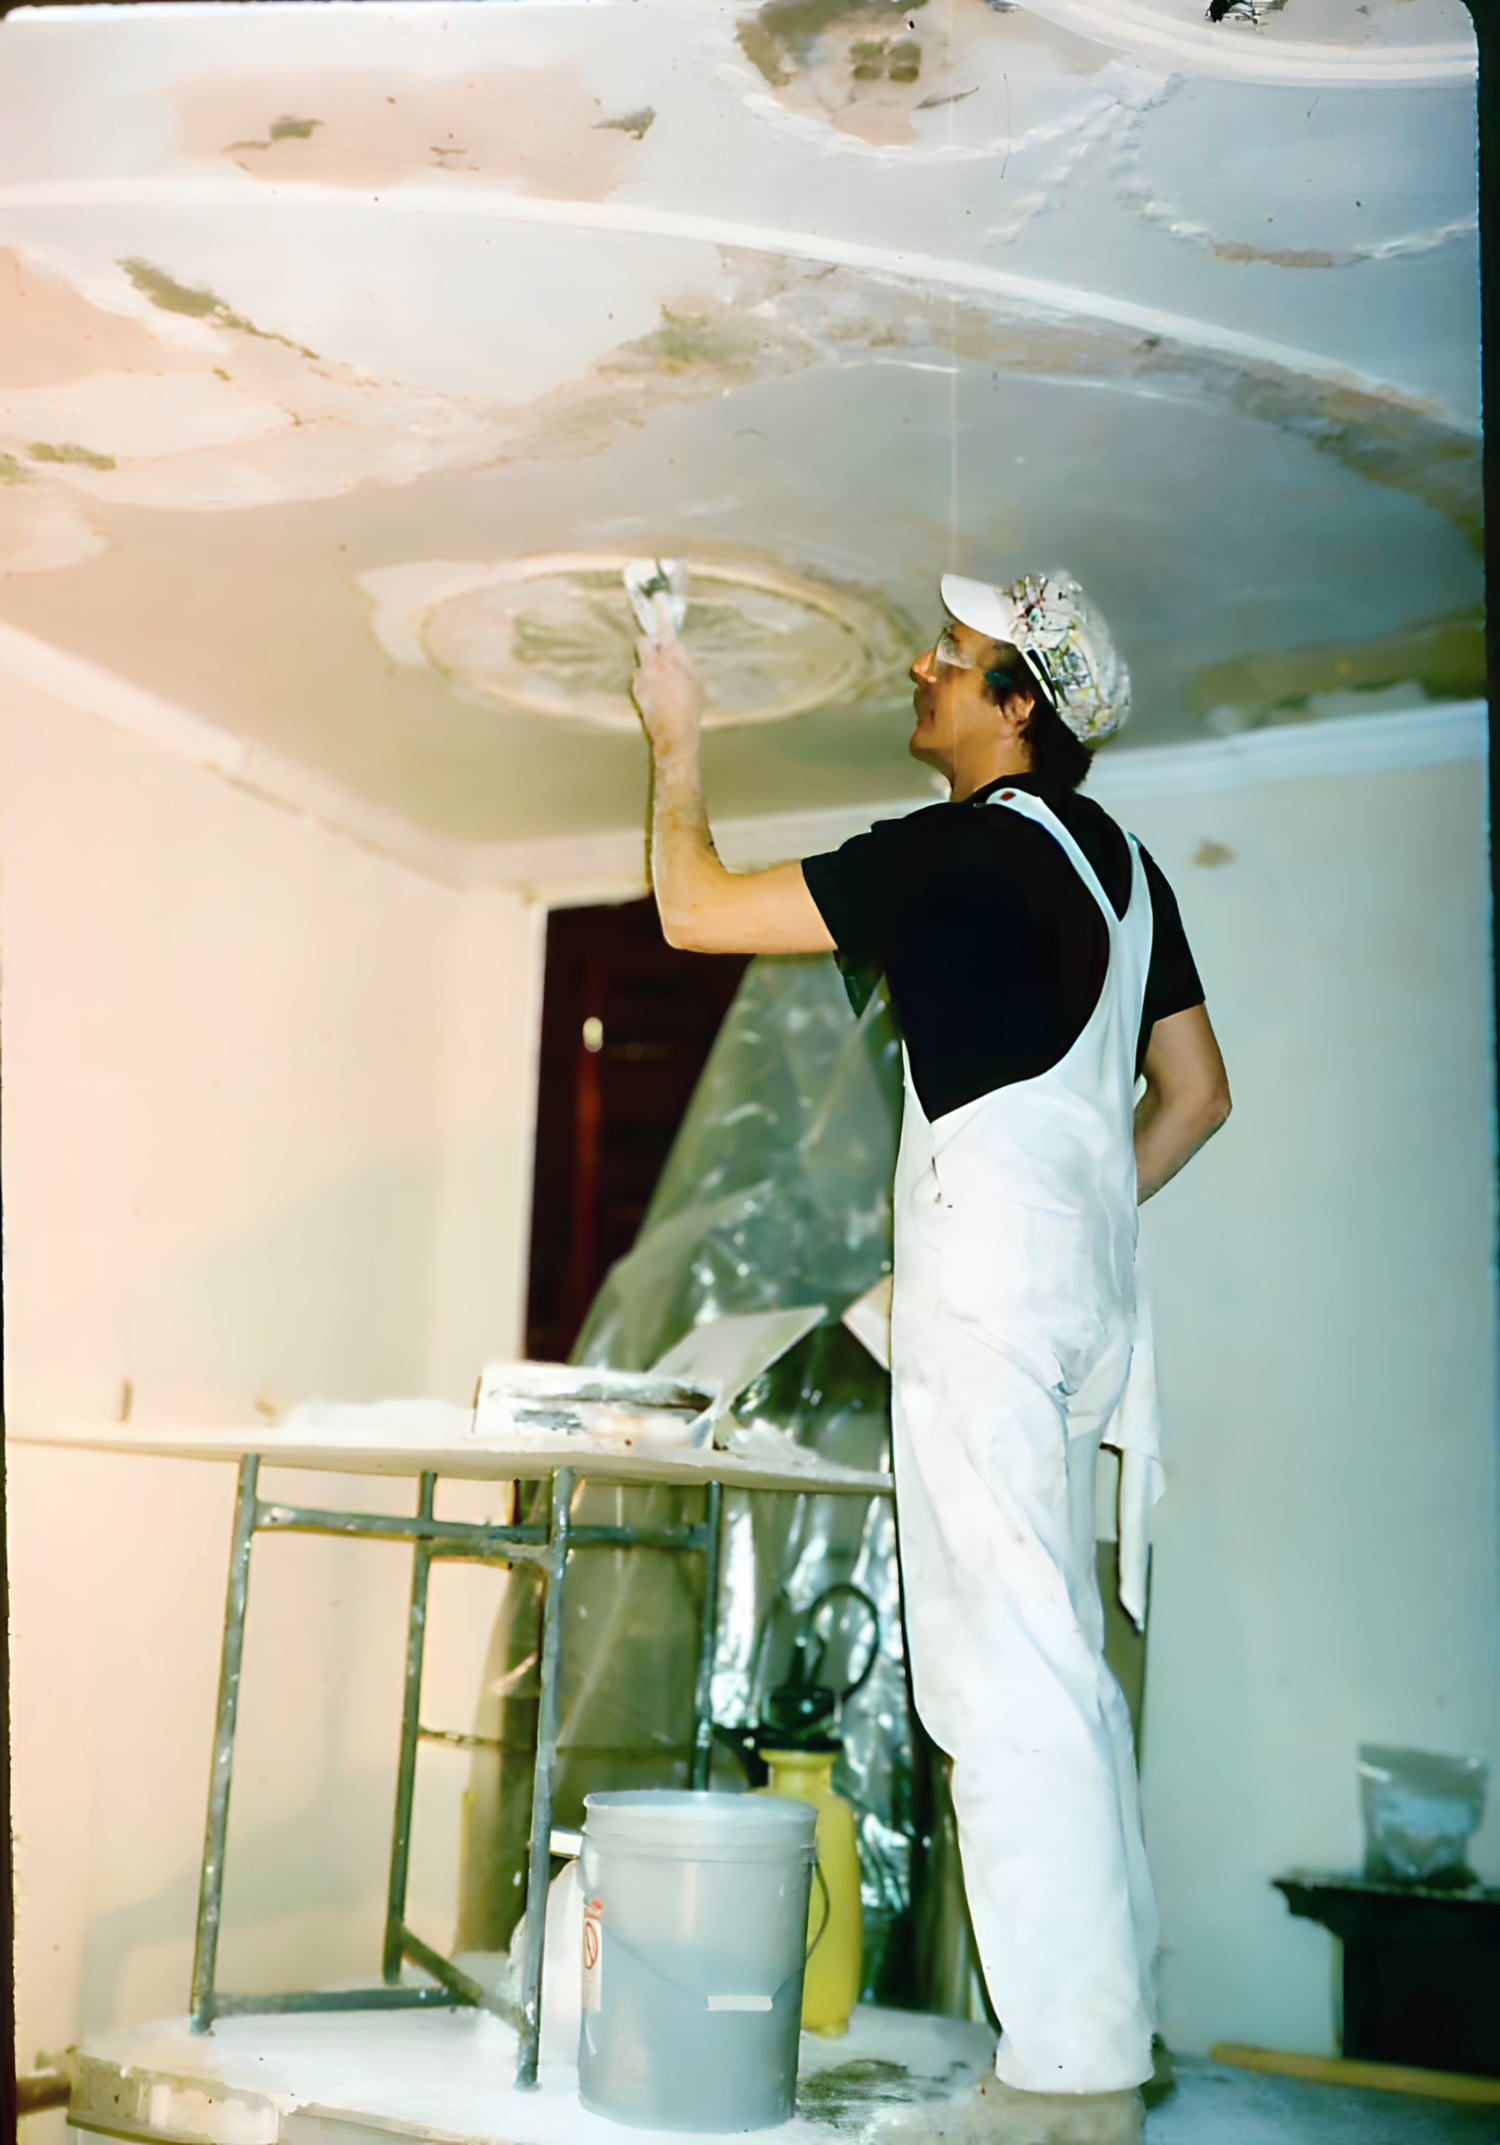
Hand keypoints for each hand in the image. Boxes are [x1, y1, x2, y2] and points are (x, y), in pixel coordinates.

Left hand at [630, 600, 704, 757]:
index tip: (656, 597)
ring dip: (647, 668)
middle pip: (642, 641)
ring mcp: (641, 676)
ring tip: (661, 685)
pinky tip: (656, 696)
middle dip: (648, 644)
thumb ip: (684, 661)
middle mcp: (653, 663)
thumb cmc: (691, 706)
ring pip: (640, 662)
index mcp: (672, 657)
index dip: (659, 611)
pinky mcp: (635, 689)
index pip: (664, 627)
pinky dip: (645, 683)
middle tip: (656, 654)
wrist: (675, 732)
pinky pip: (638, 679)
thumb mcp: (697, 680)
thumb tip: (677, 652)